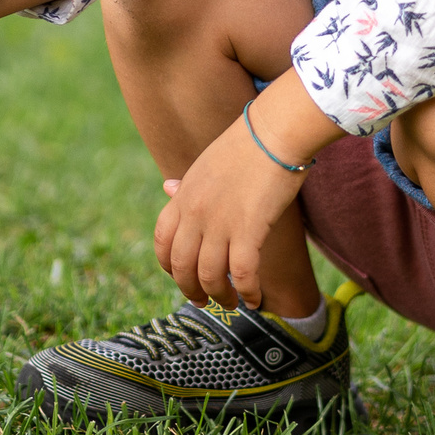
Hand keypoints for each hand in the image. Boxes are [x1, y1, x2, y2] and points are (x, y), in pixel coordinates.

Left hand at [153, 112, 309, 310]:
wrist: (273, 132)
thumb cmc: (244, 146)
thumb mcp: (204, 164)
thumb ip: (186, 185)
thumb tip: (167, 188)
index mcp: (182, 197)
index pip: (162, 242)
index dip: (169, 267)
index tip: (182, 277)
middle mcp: (195, 214)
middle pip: (182, 267)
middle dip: (191, 290)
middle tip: (204, 301)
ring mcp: (220, 223)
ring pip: (210, 276)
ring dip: (220, 296)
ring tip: (232, 302)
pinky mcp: (248, 229)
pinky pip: (242, 273)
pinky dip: (248, 292)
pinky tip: (255, 299)